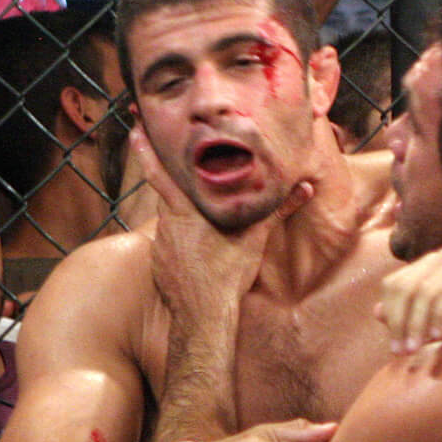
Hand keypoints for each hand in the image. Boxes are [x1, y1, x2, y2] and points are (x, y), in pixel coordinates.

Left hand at [141, 128, 291, 316]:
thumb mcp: (255, 238)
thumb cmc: (228, 273)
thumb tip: (306, 188)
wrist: (203, 315)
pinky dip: (178, 242)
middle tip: (157, 154)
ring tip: (192, 219)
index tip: (135, 126)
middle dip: (163, 176)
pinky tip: (192, 251)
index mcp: (186, 209)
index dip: (146, 148)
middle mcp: (167, 221)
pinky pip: (168, 243)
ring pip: (168, 219)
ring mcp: (160, 243)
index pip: (160, 171)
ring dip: (177, 215)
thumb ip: (277, 209)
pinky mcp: (159, 263)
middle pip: (163, 192)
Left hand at [376, 246, 441, 353]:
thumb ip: (420, 311)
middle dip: (399, 323)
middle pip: (404, 288)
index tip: (396, 348)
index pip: (394, 286)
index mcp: (433, 265)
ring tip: (417, 350)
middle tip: (402, 353)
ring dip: (417, 324)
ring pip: (424, 292)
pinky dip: (441, 317)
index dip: (390, 316)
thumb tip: (377, 313)